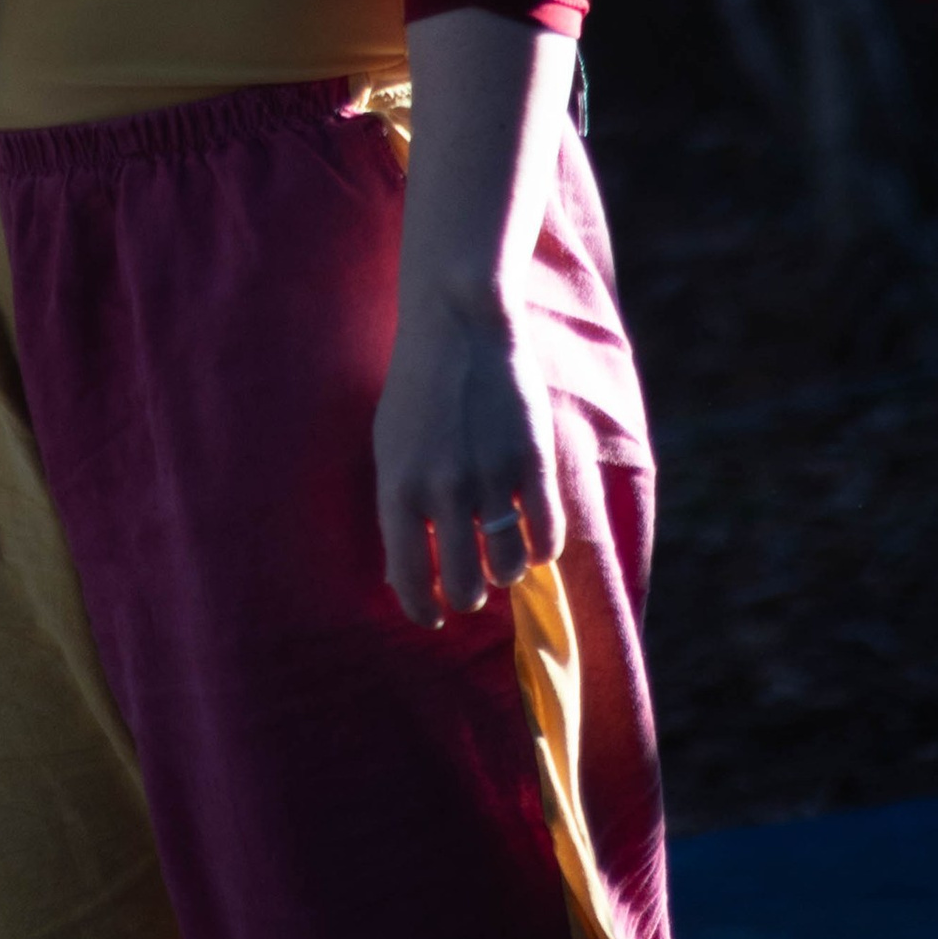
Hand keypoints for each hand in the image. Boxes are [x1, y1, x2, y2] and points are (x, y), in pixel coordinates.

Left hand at [373, 297, 564, 626]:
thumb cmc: (417, 386)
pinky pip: (548, 538)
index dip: (424, 610)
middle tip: (471, 585)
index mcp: (397, 491)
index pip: (409, 582)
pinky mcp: (533, 463)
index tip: (433, 615)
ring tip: (502, 559)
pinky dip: (543, 549)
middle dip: (467, 595)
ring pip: (509, 569)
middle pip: (464, 587)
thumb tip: (403, 574)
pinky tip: (535, 539)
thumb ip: (398, 507)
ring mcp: (490, 479)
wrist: (458, 323)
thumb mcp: (389, 447)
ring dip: (506, 572)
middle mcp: (442, 493)